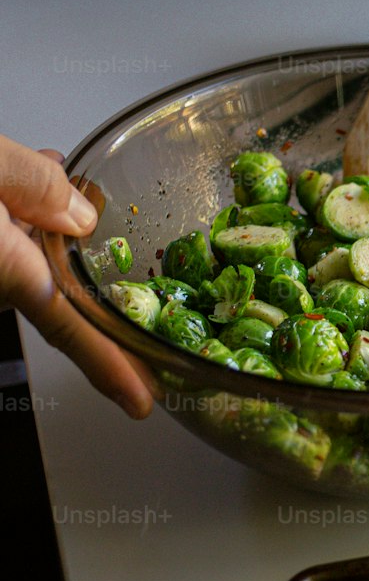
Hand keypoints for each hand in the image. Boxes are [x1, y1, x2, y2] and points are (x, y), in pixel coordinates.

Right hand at [0, 136, 153, 417]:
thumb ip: (35, 186)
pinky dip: (23, 215)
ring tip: (68, 191)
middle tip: (124, 267)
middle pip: (56, 297)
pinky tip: (30, 178)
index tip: (143, 402)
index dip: (111, 368)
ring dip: (55, 232)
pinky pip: (6, 241)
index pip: (71, 330)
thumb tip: (83, 215)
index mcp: (3, 269)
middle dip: (91, 275)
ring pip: (28, 262)